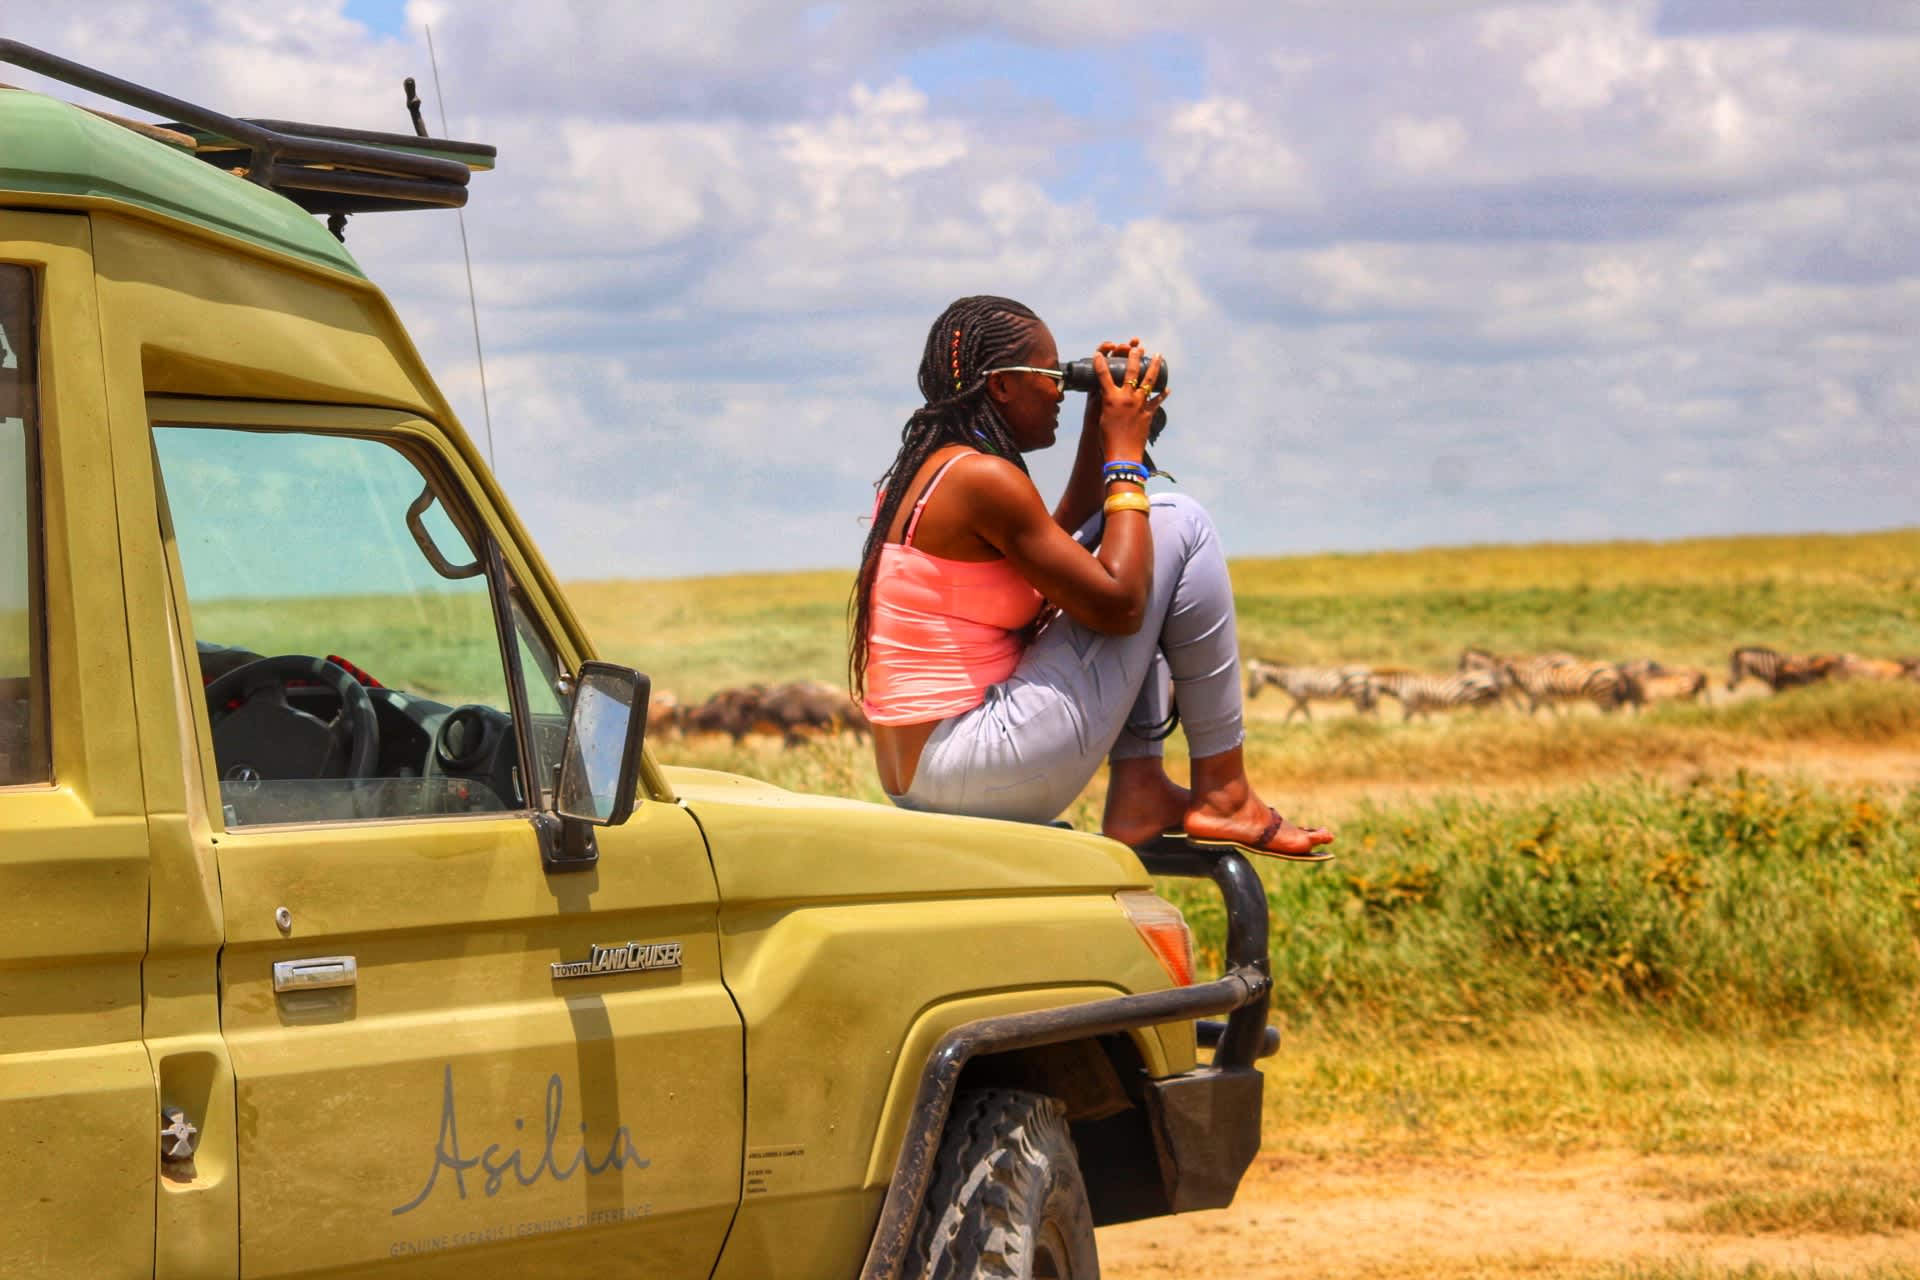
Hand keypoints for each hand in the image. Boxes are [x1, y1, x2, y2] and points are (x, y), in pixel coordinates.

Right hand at [1092, 337, 1166, 462]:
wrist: (1122, 455)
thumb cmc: (1107, 440)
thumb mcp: (1102, 418)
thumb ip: (1106, 404)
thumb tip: (1108, 396)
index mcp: (1110, 399)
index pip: (1103, 376)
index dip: (1100, 363)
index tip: (1099, 354)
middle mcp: (1126, 398)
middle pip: (1131, 372)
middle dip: (1133, 357)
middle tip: (1137, 348)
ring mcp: (1139, 405)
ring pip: (1149, 381)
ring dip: (1154, 367)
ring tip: (1158, 356)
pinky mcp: (1148, 413)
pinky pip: (1157, 401)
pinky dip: (1162, 395)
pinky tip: (1167, 389)